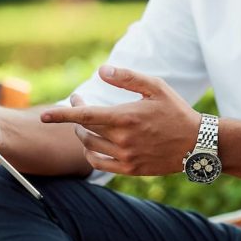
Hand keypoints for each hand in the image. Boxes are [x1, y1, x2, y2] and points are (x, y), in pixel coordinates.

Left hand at [40, 65, 200, 175]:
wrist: (196, 144)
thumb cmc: (176, 111)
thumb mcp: (156, 87)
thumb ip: (127, 77)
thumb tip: (101, 71)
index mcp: (125, 117)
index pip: (84, 115)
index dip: (61, 115)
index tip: (44, 115)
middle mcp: (122, 140)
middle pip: (85, 130)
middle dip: (76, 117)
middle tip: (80, 103)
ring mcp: (125, 157)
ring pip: (89, 147)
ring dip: (83, 134)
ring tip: (87, 124)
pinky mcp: (130, 169)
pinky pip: (98, 164)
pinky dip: (90, 154)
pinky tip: (92, 145)